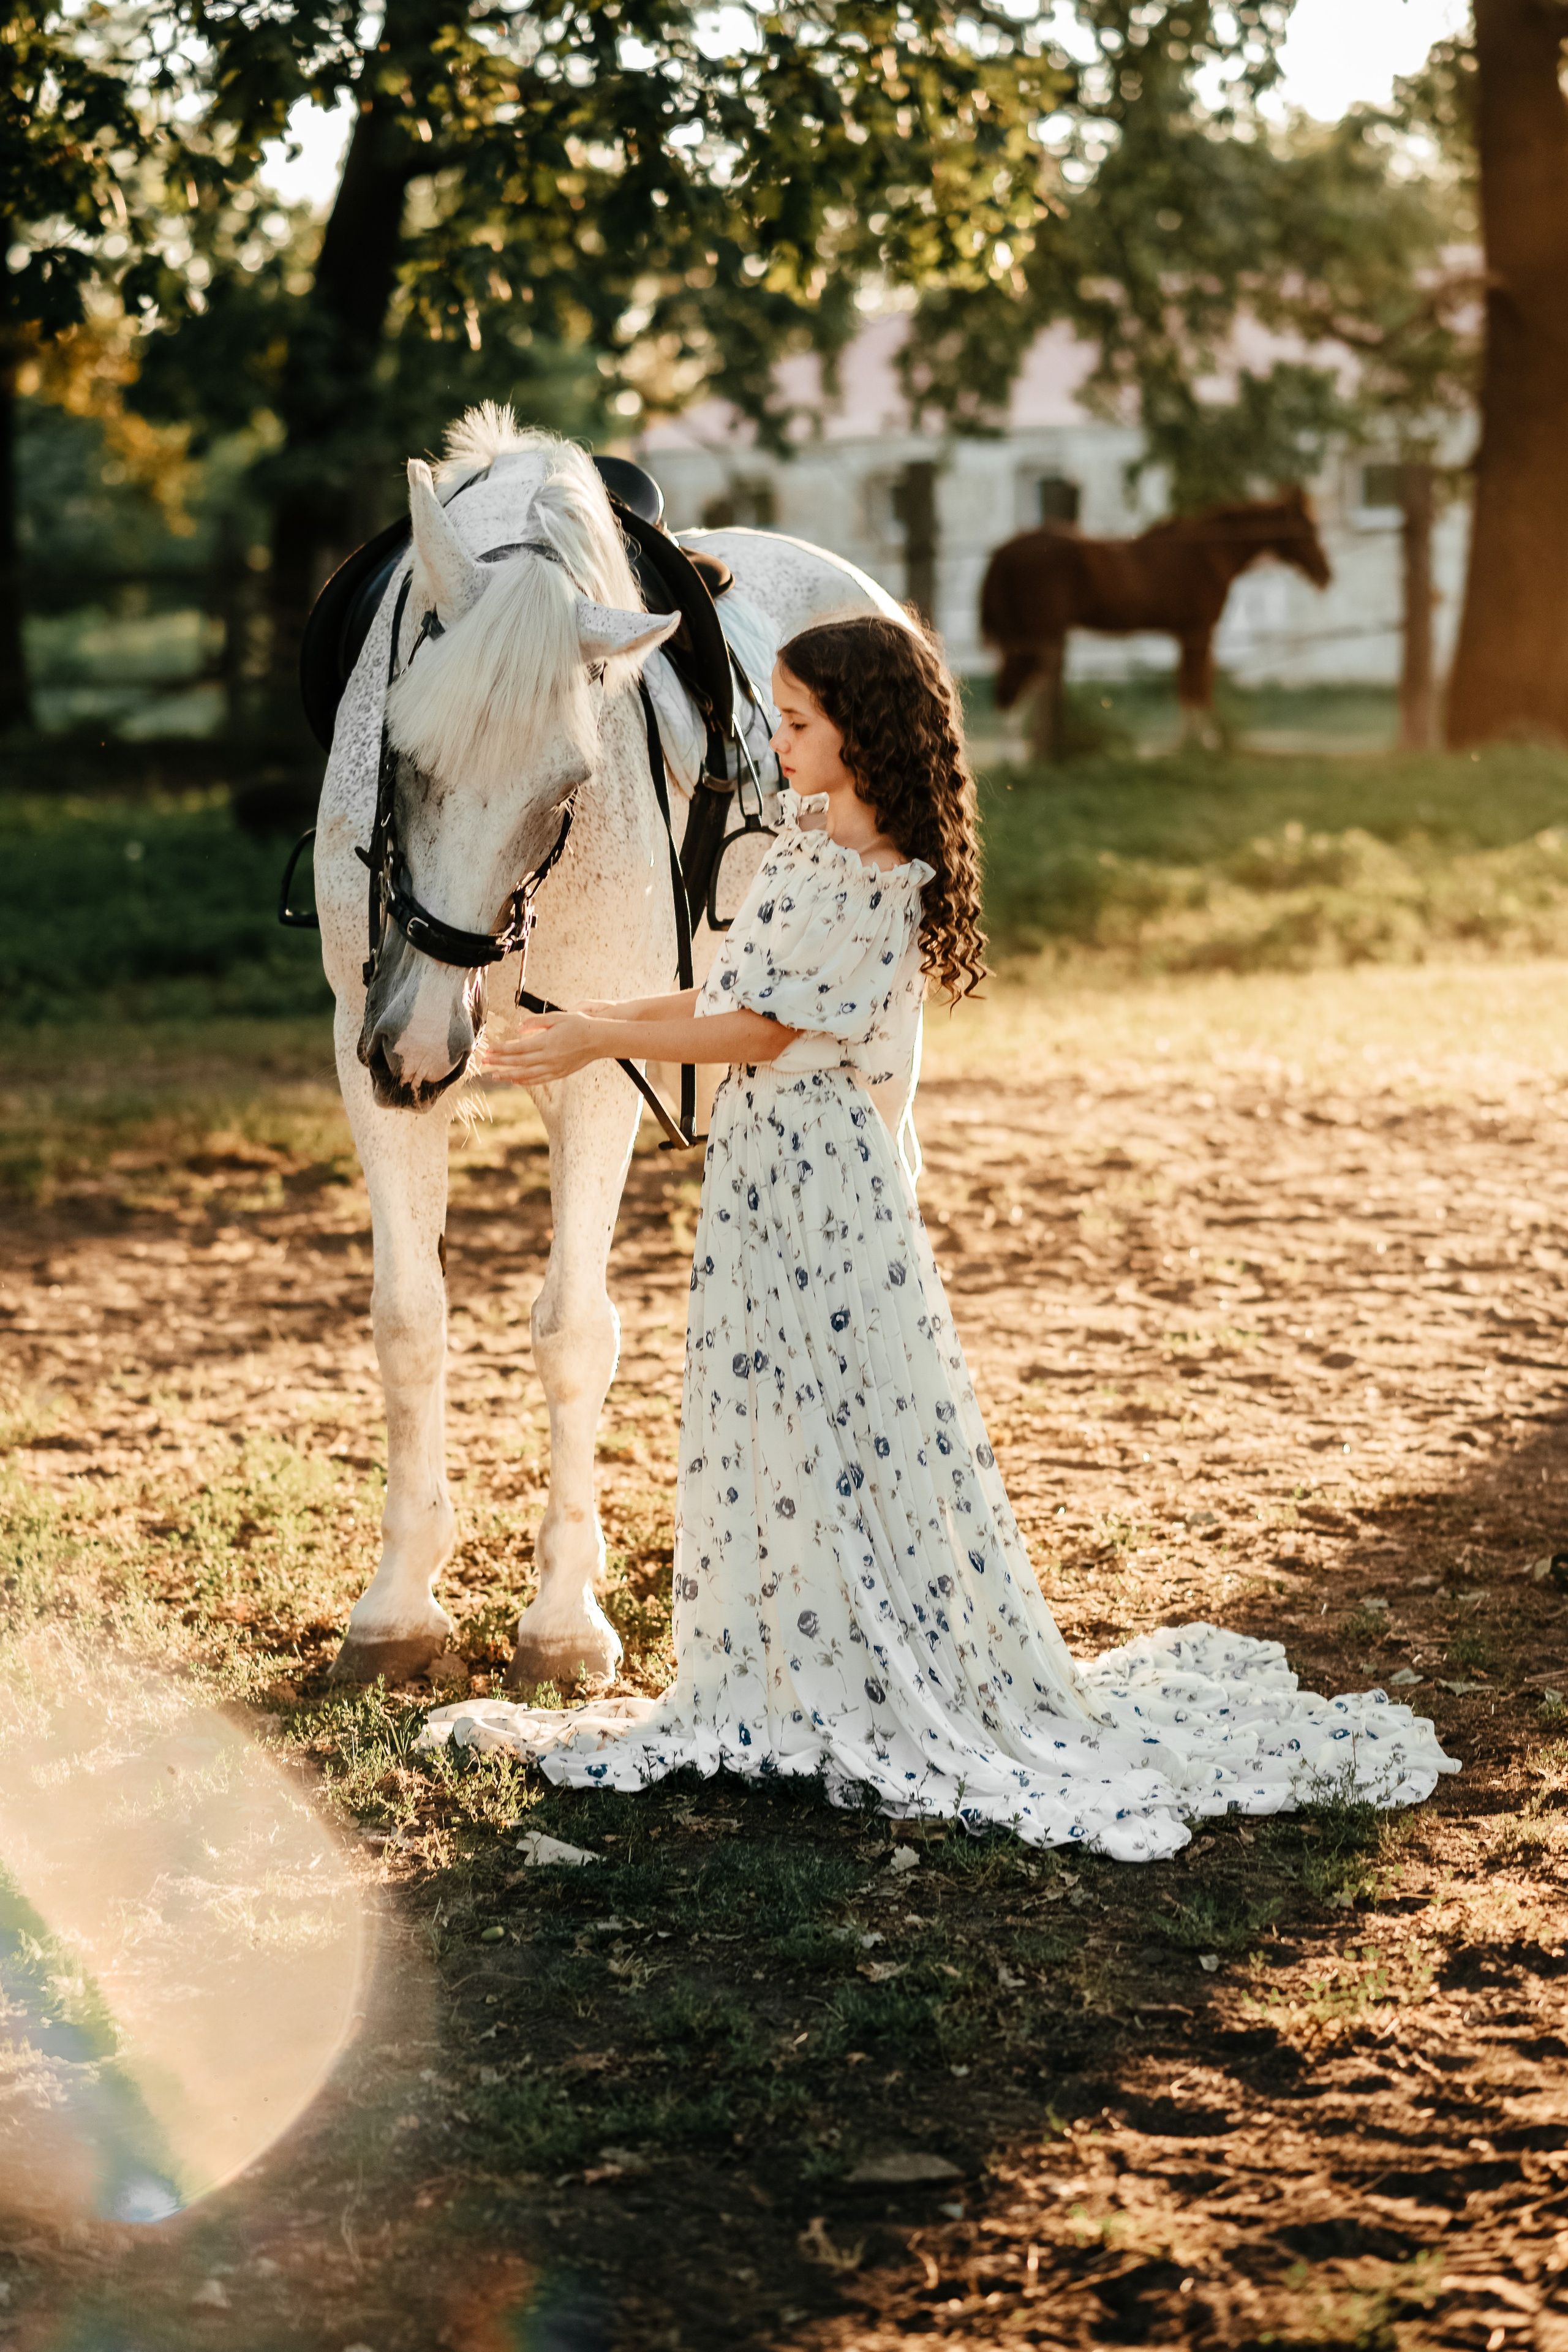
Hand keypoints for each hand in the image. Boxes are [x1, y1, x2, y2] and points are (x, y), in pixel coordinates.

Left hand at [479, 1012, 605, 1087]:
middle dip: (499, 1062)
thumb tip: (518, 1030)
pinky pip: (538, 1080)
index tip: (489, 1050)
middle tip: (484, 1063)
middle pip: (518, 1062)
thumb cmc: (579, 1025)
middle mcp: (548, 1057)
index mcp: (546, 1042)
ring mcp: (553, 1068)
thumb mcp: (556, 1016)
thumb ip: (535, 1023)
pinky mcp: (559, 1073)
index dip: (501, 1050)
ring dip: (508, 1075)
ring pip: (526, 1074)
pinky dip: (525, 1081)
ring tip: (495, 1076)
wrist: (599, 1039)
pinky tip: (515, 1080)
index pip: (517, 1048)